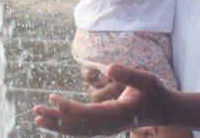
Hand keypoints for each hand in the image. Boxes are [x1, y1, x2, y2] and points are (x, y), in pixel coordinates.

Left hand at [33, 64, 171, 135]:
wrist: (163, 110)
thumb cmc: (155, 92)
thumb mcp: (147, 80)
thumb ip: (129, 75)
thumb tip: (109, 68)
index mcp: (117, 115)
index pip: (87, 114)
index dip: (69, 108)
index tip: (52, 98)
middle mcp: (109, 126)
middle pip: (78, 125)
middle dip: (56, 118)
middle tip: (35, 110)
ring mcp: (106, 129)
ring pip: (77, 130)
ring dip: (56, 124)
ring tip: (37, 117)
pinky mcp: (104, 127)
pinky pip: (81, 130)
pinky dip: (65, 126)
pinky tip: (53, 121)